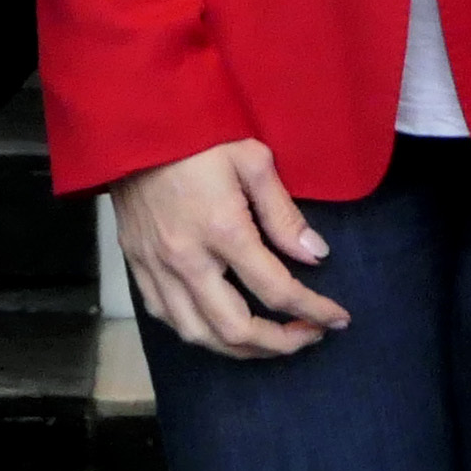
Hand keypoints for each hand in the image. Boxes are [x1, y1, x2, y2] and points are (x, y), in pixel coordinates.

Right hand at [112, 141, 346, 358]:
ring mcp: (155, 266)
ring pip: (198, 334)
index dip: (314, 311)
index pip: (277, 290)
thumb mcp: (251, 158)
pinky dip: (198, 332)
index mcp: (222, 229)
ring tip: (268, 341)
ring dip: (239, 348)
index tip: (338, 319)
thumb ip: (283, 214)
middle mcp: (186, 258)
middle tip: (308, 335)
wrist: (133, 121)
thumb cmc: (197, 133)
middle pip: (236, 329)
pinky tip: (217, 326)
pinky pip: (166, 317)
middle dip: (280, 344)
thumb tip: (315, 255)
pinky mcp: (136, 263)